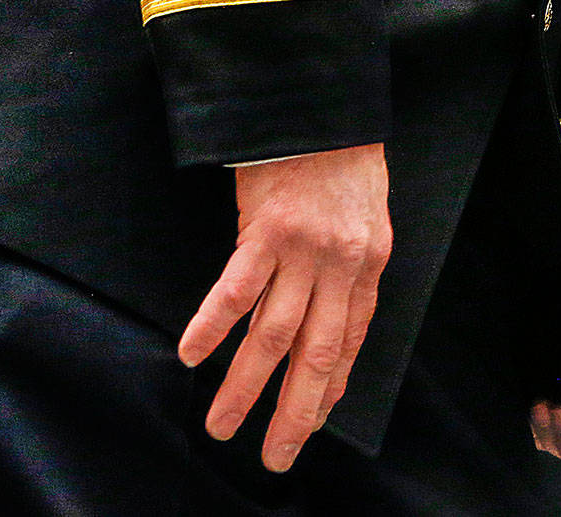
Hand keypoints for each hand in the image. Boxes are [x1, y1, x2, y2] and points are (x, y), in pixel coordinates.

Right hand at [179, 144, 391, 472]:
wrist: (325, 104)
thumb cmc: (343, 157)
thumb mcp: (367, 214)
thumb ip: (350, 263)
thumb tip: (331, 311)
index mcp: (368, 263)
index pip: (349, 342)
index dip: (330, 388)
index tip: (313, 423)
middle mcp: (340, 264)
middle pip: (315, 354)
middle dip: (294, 413)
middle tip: (275, 457)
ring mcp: (304, 249)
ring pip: (273, 335)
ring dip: (244, 387)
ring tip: (220, 425)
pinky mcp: (266, 228)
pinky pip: (236, 290)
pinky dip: (213, 327)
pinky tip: (192, 356)